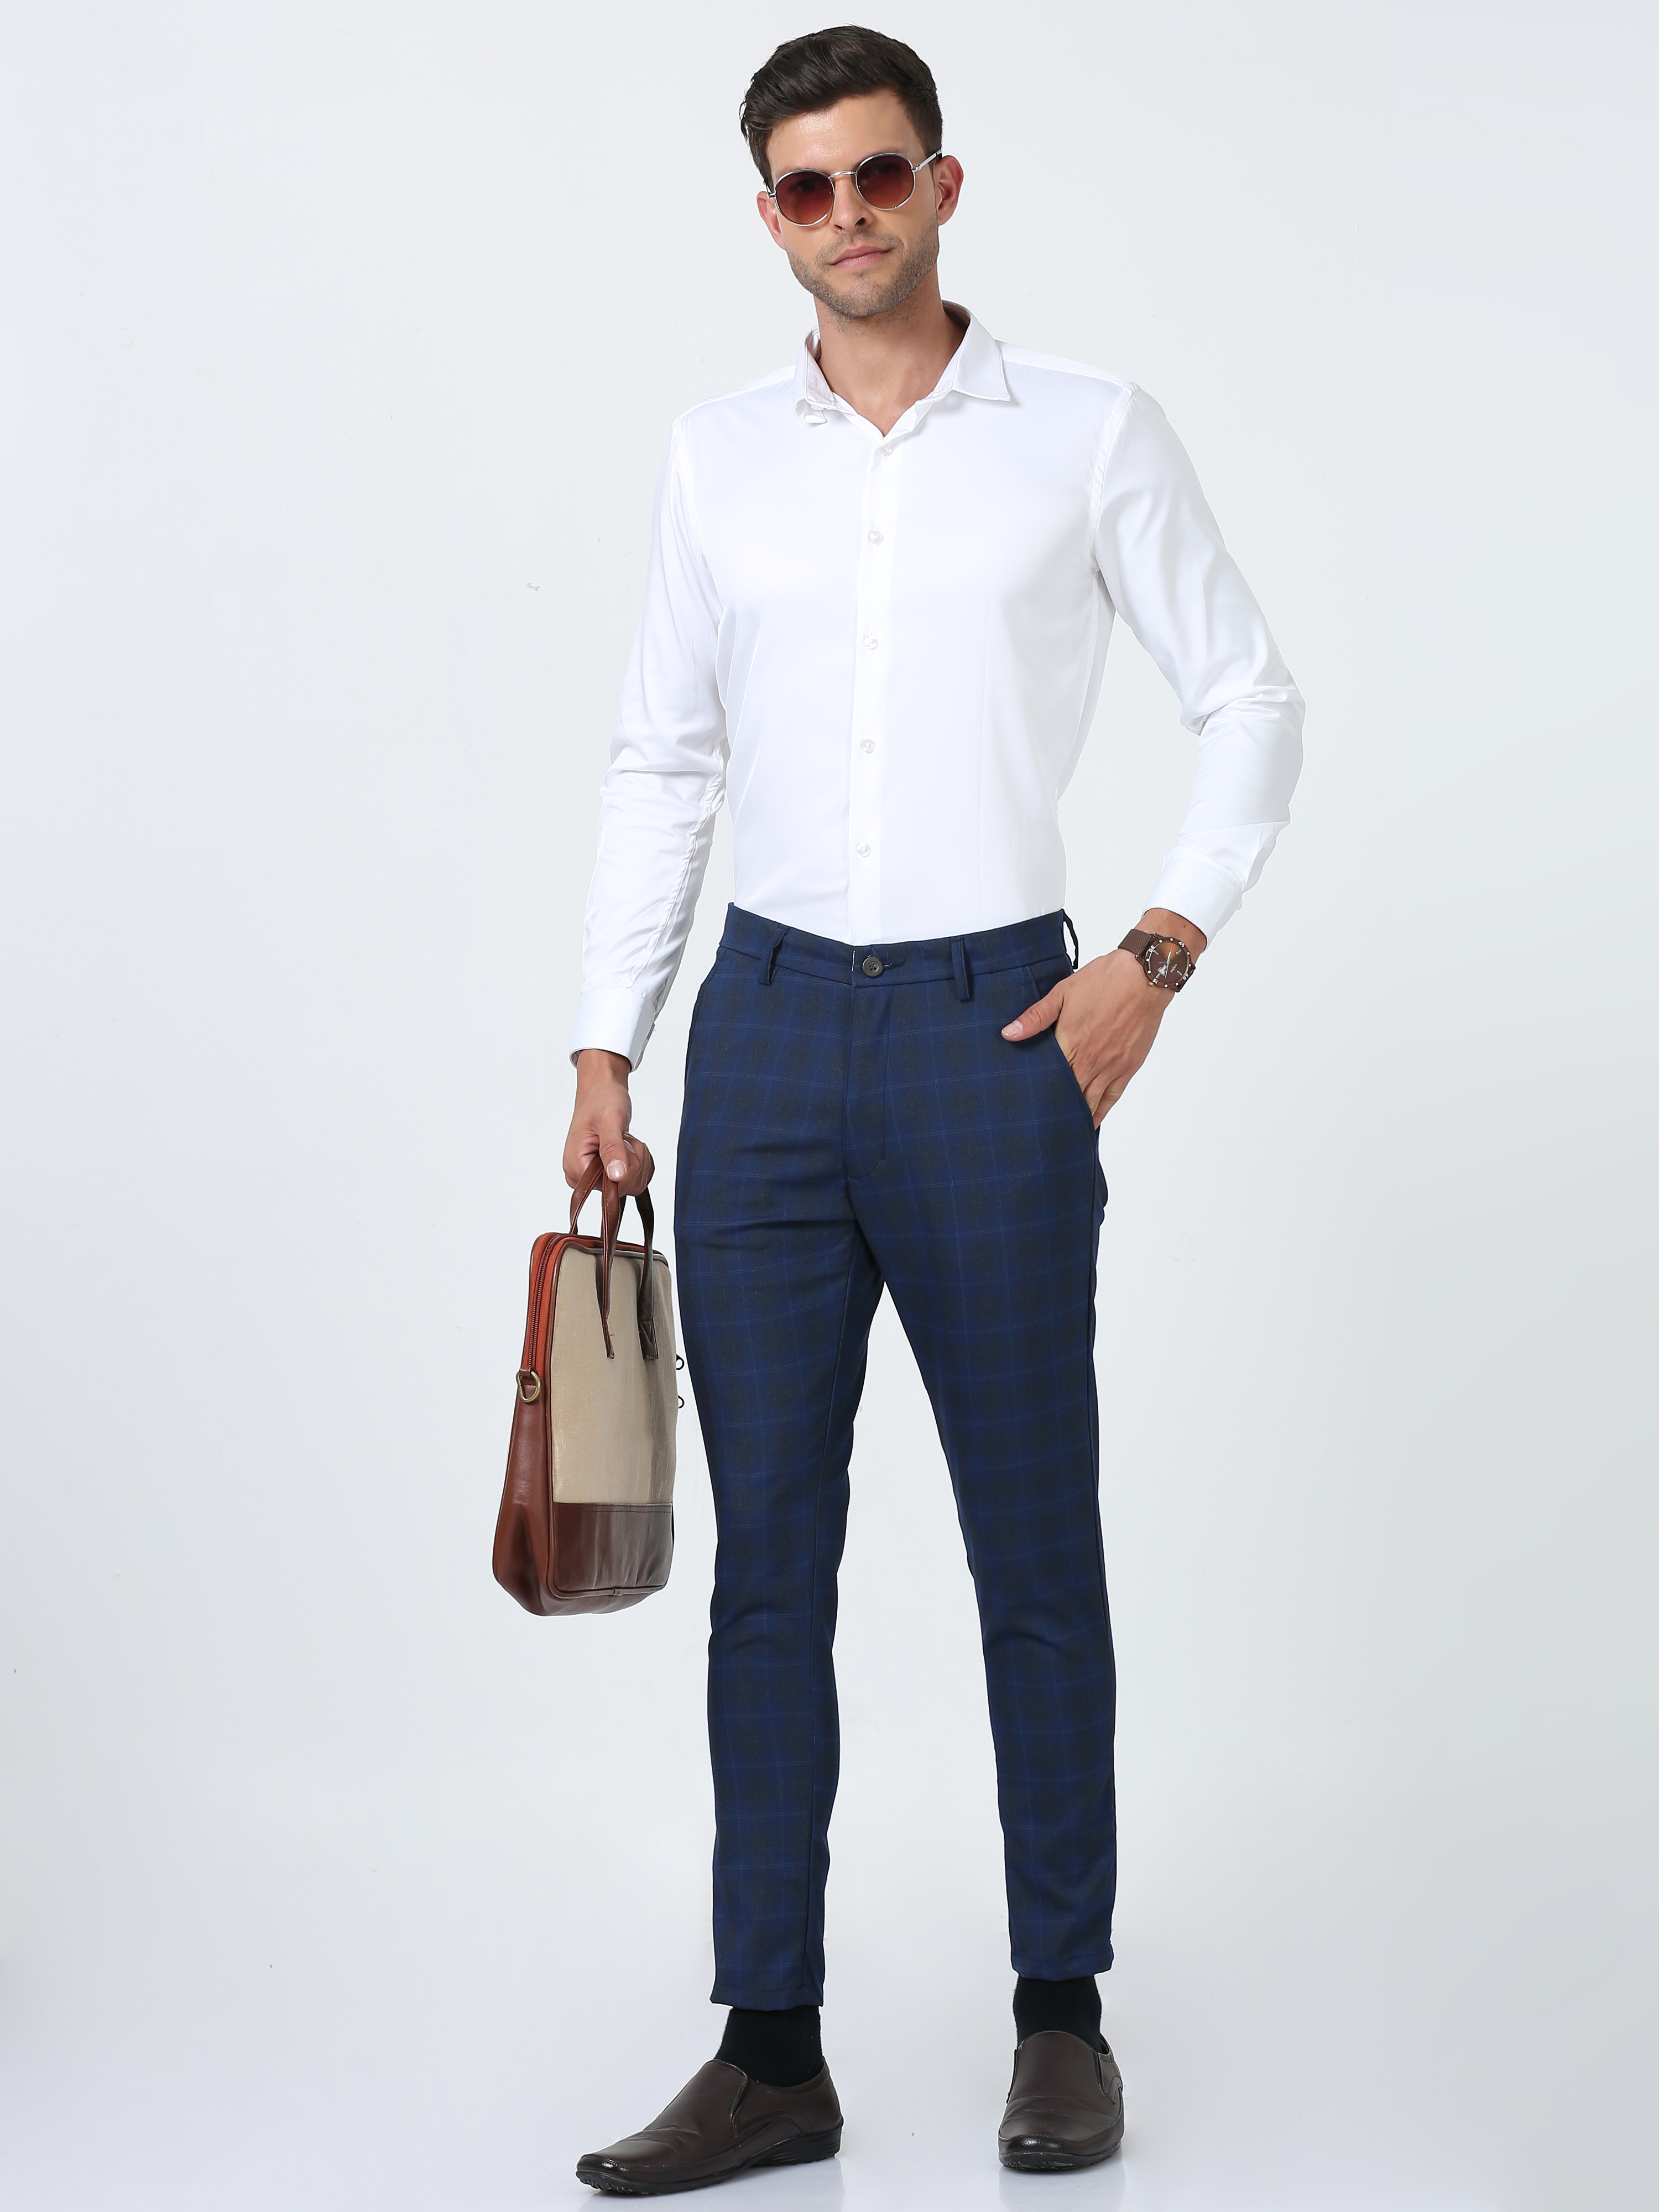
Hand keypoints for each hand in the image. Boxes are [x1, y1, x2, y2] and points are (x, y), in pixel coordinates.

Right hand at [564, 1049, 654, 1194]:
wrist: (602, 1089)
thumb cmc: (601, 1099)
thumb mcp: (609, 1120)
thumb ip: (613, 1148)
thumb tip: (616, 1176)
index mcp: (575, 1166)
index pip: (610, 1186)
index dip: (626, 1167)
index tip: (622, 1143)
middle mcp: (581, 1175)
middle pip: (623, 1187)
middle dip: (634, 1160)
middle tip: (624, 1138)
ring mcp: (595, 1176)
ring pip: (634, 1184)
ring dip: (638, 1159)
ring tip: (624, 1139)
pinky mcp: (607, 1174)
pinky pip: (636, 1179)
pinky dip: (641, 1161)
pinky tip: (628, 1145)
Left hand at [1001, 911, 1204, 1125]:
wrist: (1144, 976)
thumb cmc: (1104, 980)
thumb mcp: (1062, 992)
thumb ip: (1035, 1017)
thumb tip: (1008, 1033)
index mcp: (1070, 1042)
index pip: (1048, 1077)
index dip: (1036, 1092)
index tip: (1024, 1105)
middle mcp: (1090, 1060)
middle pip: (1067, 1093)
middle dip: (1053, 1108)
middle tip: (1037, 1125)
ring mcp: (1110, 1066)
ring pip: (1089, 1100)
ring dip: (1075, 1115)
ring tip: (1059, 1129)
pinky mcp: (1128, 1067)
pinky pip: (1111, 1097)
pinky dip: (1100, 1111)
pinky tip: (1090, 1122)